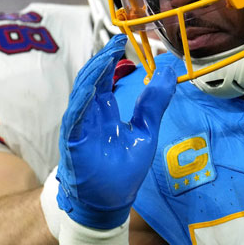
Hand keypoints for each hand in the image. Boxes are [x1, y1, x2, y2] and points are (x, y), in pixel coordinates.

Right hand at [56, 35, 175, 228]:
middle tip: (117, 42)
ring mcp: (79, 128)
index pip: (105, 78)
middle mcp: (89, 115)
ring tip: (107, 57)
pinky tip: (92, 89)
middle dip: (103, 61)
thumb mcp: (145, 131)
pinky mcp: (73, 143)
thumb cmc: (122, 170)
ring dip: (93, 75)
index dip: (112, 60)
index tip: (123, 41)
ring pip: (82, 94)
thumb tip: (169, 71)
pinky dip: (82, 103)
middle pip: (91, 81)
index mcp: (104, 111)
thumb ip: (154, 103)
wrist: (109, 203)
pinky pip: (75, 119)